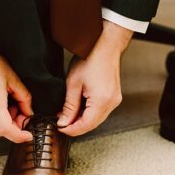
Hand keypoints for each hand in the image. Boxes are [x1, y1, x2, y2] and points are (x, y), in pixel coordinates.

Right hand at [0, 29, 33, 142]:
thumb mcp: (12, 77)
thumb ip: (23, 97)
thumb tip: (28, 110)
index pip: (7, 130)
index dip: (20, 136)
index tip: (28, 134)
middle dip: (14, 129)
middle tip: (22, 116)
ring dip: (5, 125)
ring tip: (12, 109)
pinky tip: (2, 106)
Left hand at [57, 20, 132, 135]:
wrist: (104, 45)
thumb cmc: (90, 59)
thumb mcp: (73, 84)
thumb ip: (69, 106)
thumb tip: (63, 121)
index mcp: (102, 101)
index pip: (86, 125)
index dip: (71, 129)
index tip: (59, 128)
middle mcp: (112, 103)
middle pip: (93, 124)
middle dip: (76, 126)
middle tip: (61, 122)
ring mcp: (115, 100)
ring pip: (97, 119)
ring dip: (82, 120)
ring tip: (67, 115)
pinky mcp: (114, 96)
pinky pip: (101, 111)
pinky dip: (89, 113)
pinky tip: (78, 109)